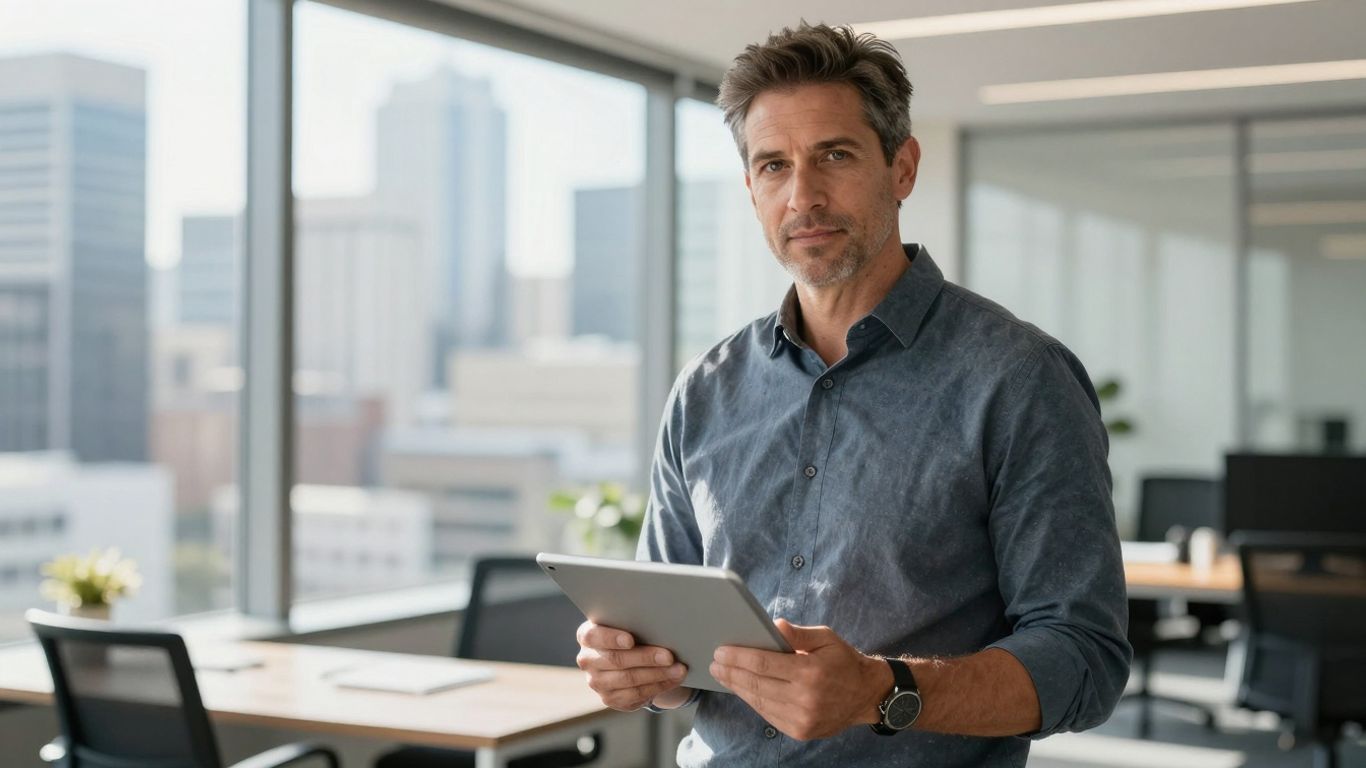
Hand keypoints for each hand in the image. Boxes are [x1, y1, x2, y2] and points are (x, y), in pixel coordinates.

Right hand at [575, 620, 688, 710]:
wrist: (630, 659)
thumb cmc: (632, 634)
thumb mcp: (629, 624)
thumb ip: (636, 623)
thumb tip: (662, 624)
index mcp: (587, 635)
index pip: (593, 636)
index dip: (612, 638)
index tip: (630, 640)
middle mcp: (587, 659)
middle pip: (616, 660)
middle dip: (646, 658)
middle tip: (669, 656)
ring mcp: (596, 682)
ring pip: (629, 679)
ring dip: (658, 674)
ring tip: (679, 669)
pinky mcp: (610, 698)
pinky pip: (636, 694)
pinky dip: (659, 686)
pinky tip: (674, 679)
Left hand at [711, 619, 891, 740]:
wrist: (867, 695)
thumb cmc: (844, 662)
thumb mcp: (826, 638)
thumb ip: (799, 633)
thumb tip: (774, 625)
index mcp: (810, 671)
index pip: (764, 664)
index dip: (738, 657)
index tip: (721, 651)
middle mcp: (805, 698)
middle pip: (756, 684)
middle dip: (731, 672)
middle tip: (714, 663)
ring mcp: (802, 718)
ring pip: (759, 701)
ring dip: (737, 688)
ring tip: (722, 675)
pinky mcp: (800, 731)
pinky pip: (768, 714)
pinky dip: (752, 700)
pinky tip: (742, 689)